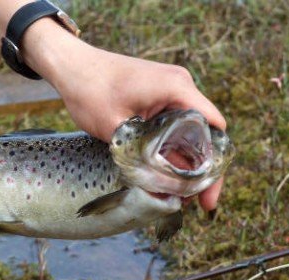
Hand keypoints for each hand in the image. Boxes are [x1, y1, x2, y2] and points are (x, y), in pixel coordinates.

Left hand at [22, 20, 225, 210]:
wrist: (72, 66)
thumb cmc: (90, 90)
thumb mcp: (116, 130)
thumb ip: (142, 157)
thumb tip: (164, 188)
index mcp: (177, 89)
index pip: (214, 130)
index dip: (216, 167)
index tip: (208, 196)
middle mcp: (180, 88)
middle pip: (205, 135)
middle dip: (202, 171)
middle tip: (199, 204)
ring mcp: (170, 92)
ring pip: (188, 134)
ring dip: (185, 162)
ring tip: (179, 196)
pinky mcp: (158, 98)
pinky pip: (173, 127)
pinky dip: (172, 150)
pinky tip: (165, 175)